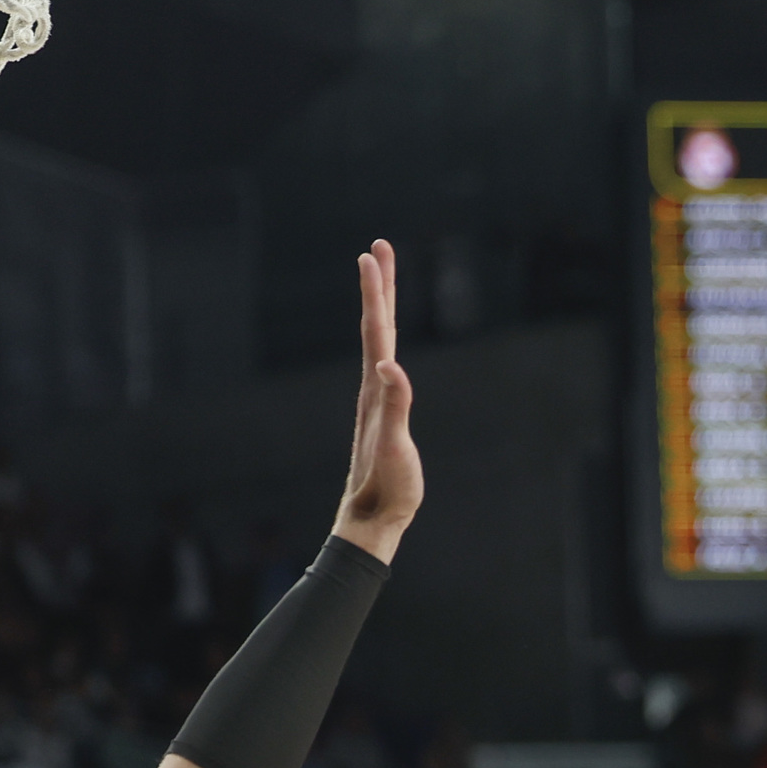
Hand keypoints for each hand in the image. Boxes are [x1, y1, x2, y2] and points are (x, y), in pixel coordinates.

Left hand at [331, 240, 420, 555]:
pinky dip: (387, 342)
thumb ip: (395, 404)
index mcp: (375, 390)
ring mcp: (377, 400)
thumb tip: (390, 364)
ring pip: (379, 343)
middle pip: (377, 326)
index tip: (371, 254)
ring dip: (381, 309)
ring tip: (382, 281)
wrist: (371, 519)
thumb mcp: (395, 446)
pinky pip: (385, 365)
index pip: (377, 330)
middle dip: (379, 286)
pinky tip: (387, 343)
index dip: (376, 292)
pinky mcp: (384, 414)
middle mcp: (372, 388)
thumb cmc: (386, 487)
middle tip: (378, 248)